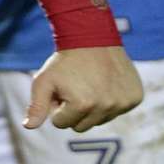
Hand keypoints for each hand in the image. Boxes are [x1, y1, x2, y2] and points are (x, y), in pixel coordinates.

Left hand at [25, 47, 141, 132]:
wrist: (93, 36)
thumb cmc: (65, 60)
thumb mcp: (44, 81)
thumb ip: (36, 106)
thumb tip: (28, 127)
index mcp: (82, 105)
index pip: (61, 123)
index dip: (57, 106)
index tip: (61, 89)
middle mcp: (106, 106)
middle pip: (82, 126)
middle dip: (74, 110)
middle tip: (75, 87)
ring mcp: (123, 103)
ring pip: (100, 120)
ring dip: (93, 108)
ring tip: (90, 84)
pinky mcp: (135, 98)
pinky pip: (117, 111)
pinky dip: (111, 101)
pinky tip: (106, 84)